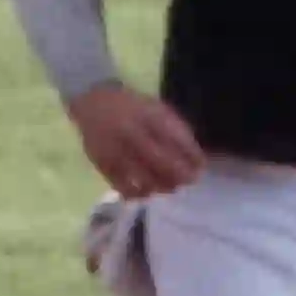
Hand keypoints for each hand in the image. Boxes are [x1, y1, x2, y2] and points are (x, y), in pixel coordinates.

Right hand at [64, 82, 203, 197]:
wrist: (93, 102)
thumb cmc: (132, 107)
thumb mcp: (156, 109)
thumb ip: (175, 129)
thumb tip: (195, 158)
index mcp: (150, 116)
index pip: (177, 140)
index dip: (192, 156)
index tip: (201, 166)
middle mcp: (133, 133)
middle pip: (162, 162)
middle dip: (180, 175)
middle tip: (188, 181)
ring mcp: (117, 150)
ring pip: (144, 178)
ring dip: (162, 186)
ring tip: (170, 187)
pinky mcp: (104, 164)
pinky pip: (123, 186)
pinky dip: (138, 193)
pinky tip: (146, 192)